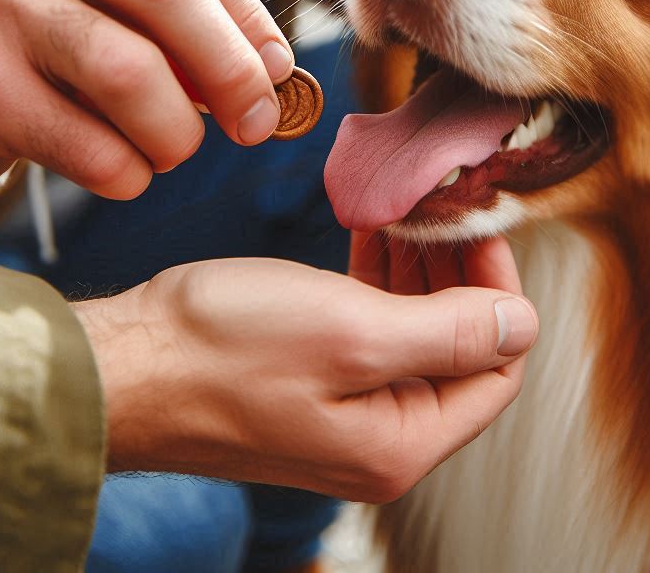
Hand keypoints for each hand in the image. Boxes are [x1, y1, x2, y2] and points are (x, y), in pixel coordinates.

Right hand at [0, 0, 293, 196]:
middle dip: (229, 65)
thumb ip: (188, 24)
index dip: (249, 15)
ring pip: (128, 71)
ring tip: (174, 149)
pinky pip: (86, 142)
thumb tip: (273, 73)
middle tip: (255, 123)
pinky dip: (127, 171)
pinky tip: (127, 173)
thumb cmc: (52, 42)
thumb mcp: (113, 6)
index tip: (278, 71)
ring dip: (176, 130)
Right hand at [74, 249, 538, 501]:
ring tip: (414, 211)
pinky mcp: (309, 376)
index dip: (498, 295)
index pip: (493, 370)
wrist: (127, 364)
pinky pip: (366, 326)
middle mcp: (378, 434)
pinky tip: (373, 231)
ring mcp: (342, 406)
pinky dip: (377, 278)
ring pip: (411, 331)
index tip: (482, 229)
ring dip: (419, 270)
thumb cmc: (227, 351)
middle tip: (450, 209)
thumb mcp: (353, 333)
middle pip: (455, 349)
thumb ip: (448, 334)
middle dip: (460, 276)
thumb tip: (522, 326)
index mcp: (400, 441)